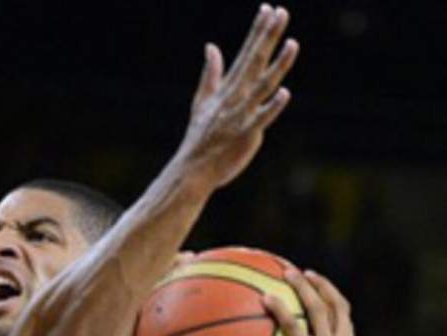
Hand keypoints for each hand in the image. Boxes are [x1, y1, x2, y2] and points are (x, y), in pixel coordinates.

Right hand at [175, 4, 299, 190]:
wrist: (194, 168)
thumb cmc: (201, 136)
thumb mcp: (202, 100)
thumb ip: (211, 73)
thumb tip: (211, 46)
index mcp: (228, 88)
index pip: (246, 53)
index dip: (258, 31)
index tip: (269, 8)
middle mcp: (236, 97)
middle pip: (256, 61)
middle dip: (268, 37)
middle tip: (281, 12)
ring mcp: (241, 114)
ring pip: (264, 85)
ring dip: (278, 65)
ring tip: (293, 43)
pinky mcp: (246, 134)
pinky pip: (262, 118)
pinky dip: (272, 107)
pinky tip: (284, 93)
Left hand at [263, 270, 358, 335]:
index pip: (345, 320)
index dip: (333, 299)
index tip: (318, 287)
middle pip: (337, 305)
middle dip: (321, 285)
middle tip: (302, 273)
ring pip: (319, 307)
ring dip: (303, 286)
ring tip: (285, 273)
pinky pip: (293, 325)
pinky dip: (280, 308)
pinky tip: (265, 299)